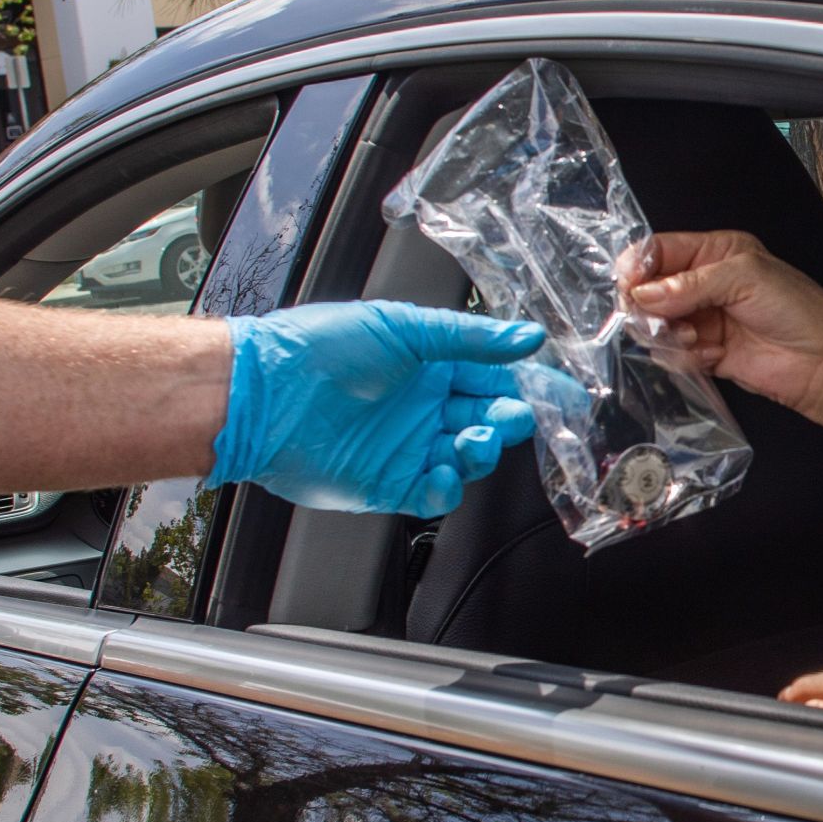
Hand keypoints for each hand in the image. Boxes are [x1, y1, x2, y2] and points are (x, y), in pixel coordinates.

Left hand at [207, 301, 546, 516]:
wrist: (261, 396)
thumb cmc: (318, 349)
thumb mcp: (403, 328)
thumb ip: (470, 338)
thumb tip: (527, 338)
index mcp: (432, 365)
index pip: (497, 376)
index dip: (531, 385)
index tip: (561, 394)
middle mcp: (426, 406)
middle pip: (491, 419)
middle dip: (509, 420)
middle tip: (509, 417)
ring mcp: (409, 446)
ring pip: (470, 459)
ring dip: (481, 452)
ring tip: (468, 440)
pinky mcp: (389, 483)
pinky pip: (436, 493)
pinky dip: (448, 487)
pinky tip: (441, 473)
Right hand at [626, 231, 822, 423]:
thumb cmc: (797, 310)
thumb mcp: (745, 277)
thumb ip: (690, 282)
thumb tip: (644, 294)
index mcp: (716, 251)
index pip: (660, 250)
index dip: (638, 266)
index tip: (630, 285)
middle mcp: (705, 282)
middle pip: (648, 289)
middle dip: (648, 305)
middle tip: (658, 318)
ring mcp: (703, 318)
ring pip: (655, 324)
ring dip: (667, 334)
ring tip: (694, 337)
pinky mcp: (704, 352)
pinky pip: (671, 353)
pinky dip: (685, 356)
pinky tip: (713, 355)